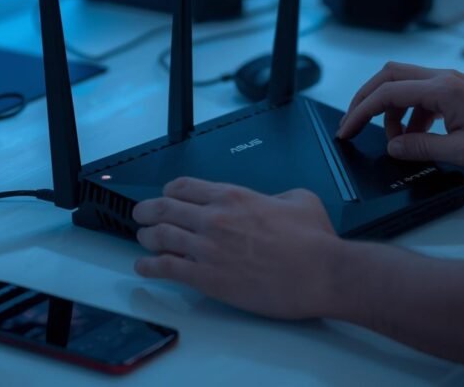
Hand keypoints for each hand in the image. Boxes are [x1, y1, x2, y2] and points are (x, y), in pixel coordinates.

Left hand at [132, 177, 342, 319]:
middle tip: (142, 215)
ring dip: (146, 237)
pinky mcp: (207, 278)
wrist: (321, 273)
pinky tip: (144, 267)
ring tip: (142, 239)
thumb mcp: (298, 199)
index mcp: (233, 196)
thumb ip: (275, 196)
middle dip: (147, 211)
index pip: (184, 186)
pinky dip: (149, 266)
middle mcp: (214, 218)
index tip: (166, 196)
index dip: (169, 191)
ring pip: (159, 237)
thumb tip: (272, 201)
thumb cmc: (314, 241)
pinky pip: (166, 268)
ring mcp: (207, 249)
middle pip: (163, 208)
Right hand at [335, 62, 463, 172]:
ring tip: (395, 140)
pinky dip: (409, 114)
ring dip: (390, 110)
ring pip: (403, 85)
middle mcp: (443, 79)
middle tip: (353, 124)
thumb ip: (421, 147)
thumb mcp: (462, 151)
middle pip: (389, 77)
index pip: (388, 93)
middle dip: (366, 99)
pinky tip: (415, 136)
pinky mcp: (454, 91)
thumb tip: (392, 146)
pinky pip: (420, 95)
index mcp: (443, 89)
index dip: (361, 111)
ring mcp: (449, 83)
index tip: (347, 130)